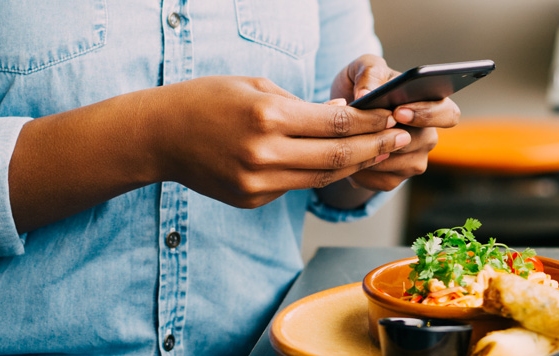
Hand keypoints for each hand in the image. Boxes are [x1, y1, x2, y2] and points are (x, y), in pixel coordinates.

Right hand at [143, 76, 408, 207]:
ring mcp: (257, 182)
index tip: (390, 118)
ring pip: (321, 178)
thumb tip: (344, 117)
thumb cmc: (207, 101)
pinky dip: (318, 174)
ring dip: (354, 166)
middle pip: (337, 158)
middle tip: (398, 138)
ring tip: (378, 153)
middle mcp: (263, 154)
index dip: (369, 123)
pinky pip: (295, 187)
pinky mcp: (251, 199)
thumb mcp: (256, 87)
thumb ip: (302, 105)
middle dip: (374, 148)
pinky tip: (337, 164)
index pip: (335, 125)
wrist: (160, 135)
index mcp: (267, 117)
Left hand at [329, 55, 460, 190]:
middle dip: (394, 136)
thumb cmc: (361, 85)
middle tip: (369, 130)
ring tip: (348, 141)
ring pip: (402, 164)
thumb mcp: (363, 68)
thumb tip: (366, 93)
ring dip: (374, 153)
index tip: (398, 112)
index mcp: (430, 105)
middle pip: (424, 142)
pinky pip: (383, 181)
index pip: (448, 114)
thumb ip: (369, 72)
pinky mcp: (396, 178)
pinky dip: (363, 172)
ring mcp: (414, 158)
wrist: (341, 116)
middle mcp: (427, 134)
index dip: (428, 115)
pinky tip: (346, 159)